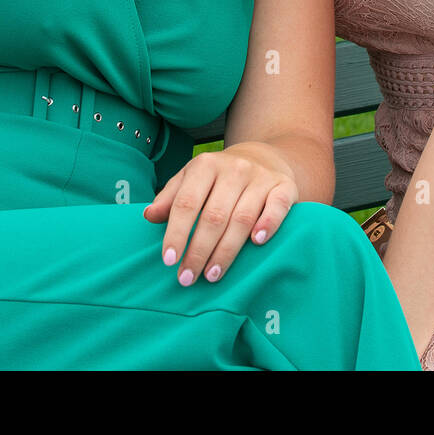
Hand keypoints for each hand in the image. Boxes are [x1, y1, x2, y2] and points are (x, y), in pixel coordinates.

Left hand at [143, 142, 298, 286]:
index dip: (176, 233)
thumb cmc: (220, 177)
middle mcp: (234, 168)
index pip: (187, 202)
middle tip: (188, 278)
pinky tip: (256, 243)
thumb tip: (149, 216)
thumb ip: (170, 197)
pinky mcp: (284, 186)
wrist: (263, 157)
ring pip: (242, 218)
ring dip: (226, 251)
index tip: (168, 260)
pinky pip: (278, 207)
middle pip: (214, 216)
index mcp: (206, 165)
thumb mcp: (192, 179)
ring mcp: (261, 177)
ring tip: (212, 275)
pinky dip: (268, 225)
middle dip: (198, 250)